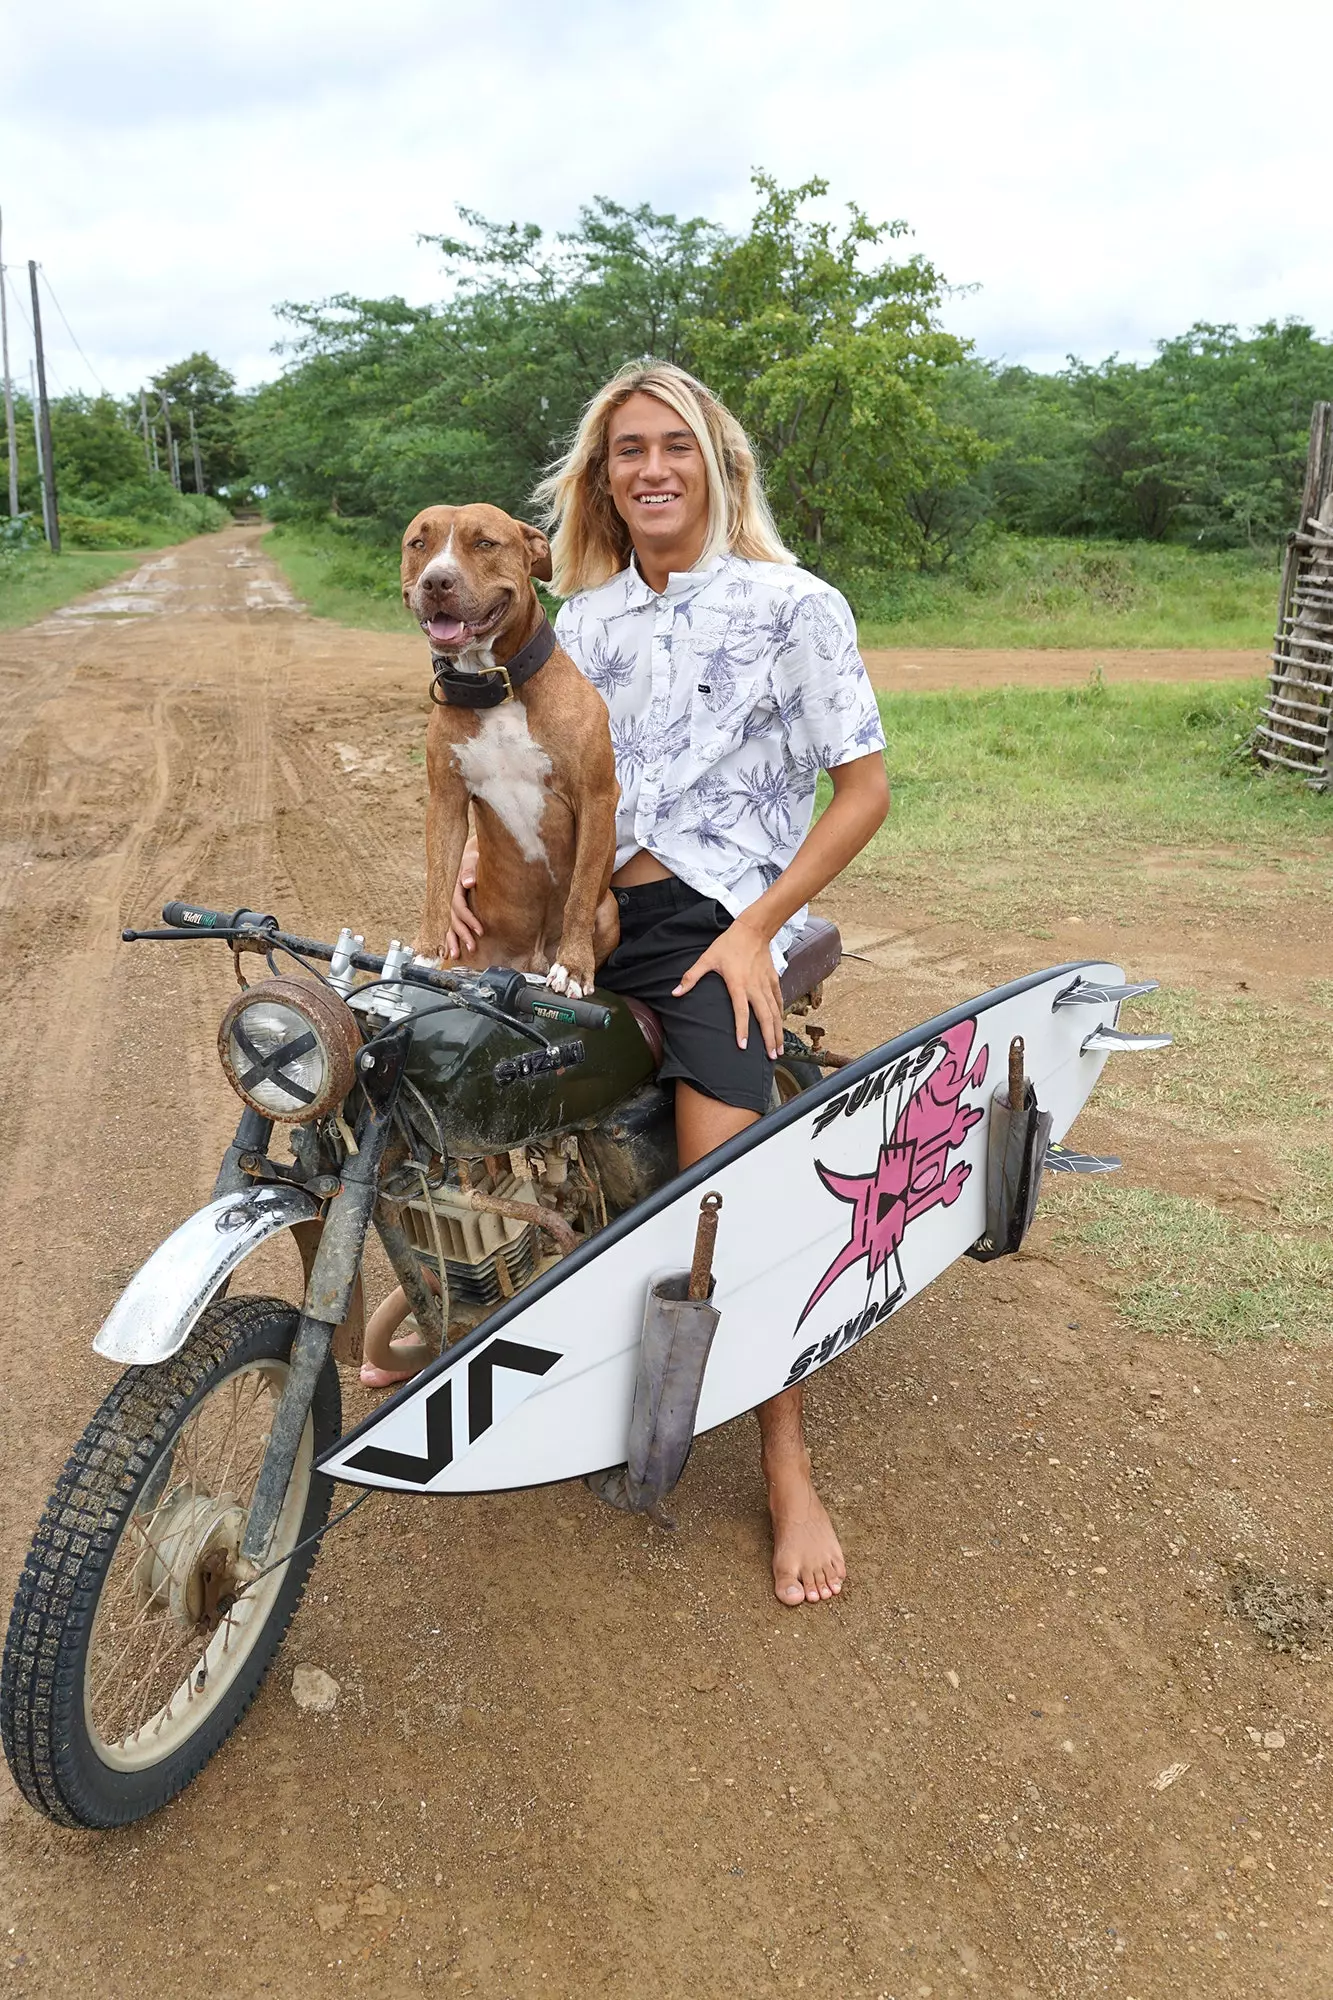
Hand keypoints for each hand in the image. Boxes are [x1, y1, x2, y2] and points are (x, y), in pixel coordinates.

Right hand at [445, 837, 481, 960]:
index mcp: (455, 888)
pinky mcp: (456, 909)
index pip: (460, 908)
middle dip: (462, 935)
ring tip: (455, 955)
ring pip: (450, 925)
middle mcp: (451, 898)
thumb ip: (470, 869)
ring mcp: (452, 905)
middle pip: (454, 920)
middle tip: (472, 948)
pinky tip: (449, 950)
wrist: (471, 855)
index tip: (481, 931)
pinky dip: (450, 938)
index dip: (469, 920)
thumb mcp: (472, 858)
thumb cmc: (474, 857)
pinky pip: (451, 926)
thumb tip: (469, 882)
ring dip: (452, 941)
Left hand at [673, 914, 782, 1060]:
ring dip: (778, 1032)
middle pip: (765, 1017)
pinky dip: (780, 1015)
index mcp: (738, 984)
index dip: (742, 1029)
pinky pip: (778, 1001)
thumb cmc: (727, 944)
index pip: (741, 1011)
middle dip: (769, 1038)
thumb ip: (691, 977)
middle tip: (771, 1057)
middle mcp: (754, 987)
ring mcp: (766, 984)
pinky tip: (780, 1027)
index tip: (744, 1046)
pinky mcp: (773, 980)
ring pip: (775, 1012)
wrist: (753, 929)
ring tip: (779, 1049)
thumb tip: (674, 993)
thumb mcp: (707, 958)